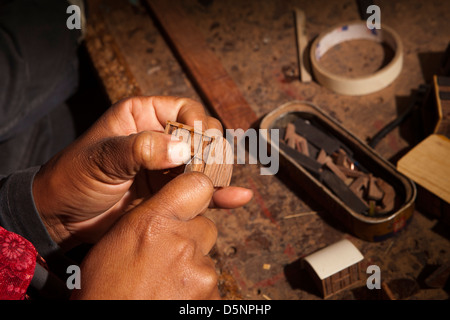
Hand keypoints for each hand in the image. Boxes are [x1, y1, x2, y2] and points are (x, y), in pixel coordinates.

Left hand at [32, 96, 252, 247]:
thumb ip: (140, 149)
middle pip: (202, 136)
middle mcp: (160, 138)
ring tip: (224, 183)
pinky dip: (219, 195)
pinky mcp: (170, 192)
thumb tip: (183, 148)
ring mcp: (167, 167)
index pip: (185, 110)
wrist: (60, 217)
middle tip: (209, 168)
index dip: (199, 124)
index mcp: (143, 116)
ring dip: (219, 172)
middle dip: (212, 150)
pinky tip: (236, 198)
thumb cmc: (73, 178)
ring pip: (206, 164)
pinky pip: (200, 190)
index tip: (201, 143)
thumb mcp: (101, 157)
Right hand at [71, 172, 220, 299]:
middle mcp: (182, 242)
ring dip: (191, 264)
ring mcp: (199, 271)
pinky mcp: (210, 294)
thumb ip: (150, 214)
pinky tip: (172, 293)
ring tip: (164, 279)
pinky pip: (209, 282)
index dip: (197, 193)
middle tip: (168, 253)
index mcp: (155, 222)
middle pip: (206, 225)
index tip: (192, 202)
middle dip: (192, 235)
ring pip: (205, 256)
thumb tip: (171, 203)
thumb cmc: (104, 288)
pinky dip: (195, 287)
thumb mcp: (118, 238)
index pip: (199, 185)